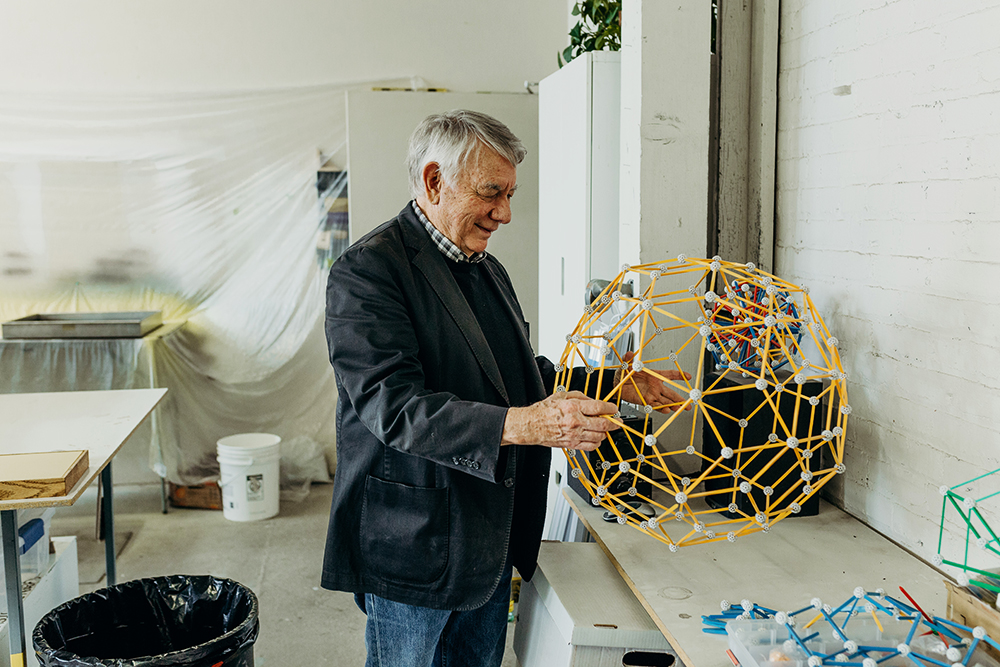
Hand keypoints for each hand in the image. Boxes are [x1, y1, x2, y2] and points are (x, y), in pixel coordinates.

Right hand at [502, 391, 618, 450]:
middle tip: (617, 421)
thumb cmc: (544, 411)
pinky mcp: (572, 444)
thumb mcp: (562, 395)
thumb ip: (580, 397)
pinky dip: (597, 443)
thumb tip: (593, 401)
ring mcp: (574, 435)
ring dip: (606, 433)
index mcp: (573, 407)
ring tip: (606, 429)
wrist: (531, 425)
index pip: (599, 408)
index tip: (614, 409)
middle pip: (603, 424)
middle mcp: (576, 421)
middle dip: (614, 423)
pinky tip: (596, 438)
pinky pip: (591, 446)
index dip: (610, 408)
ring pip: (599, 437)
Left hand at [617, 351, 692, 412]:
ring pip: (665, 401)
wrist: (616, 384)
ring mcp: (651, 394)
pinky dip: (661, 408)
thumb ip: (629, 359)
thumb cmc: (625, 374)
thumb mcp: (627, 365)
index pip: (669, 375)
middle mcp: (655, 386)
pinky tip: (667, 410)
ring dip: (673, 405)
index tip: (688, 376)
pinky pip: (655, 406)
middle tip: (689, 402)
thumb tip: (628, 353)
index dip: (679, 375)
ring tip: (680, 408)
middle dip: (680, 398)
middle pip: (671, 393)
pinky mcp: (645, 401)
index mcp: (654, 376)